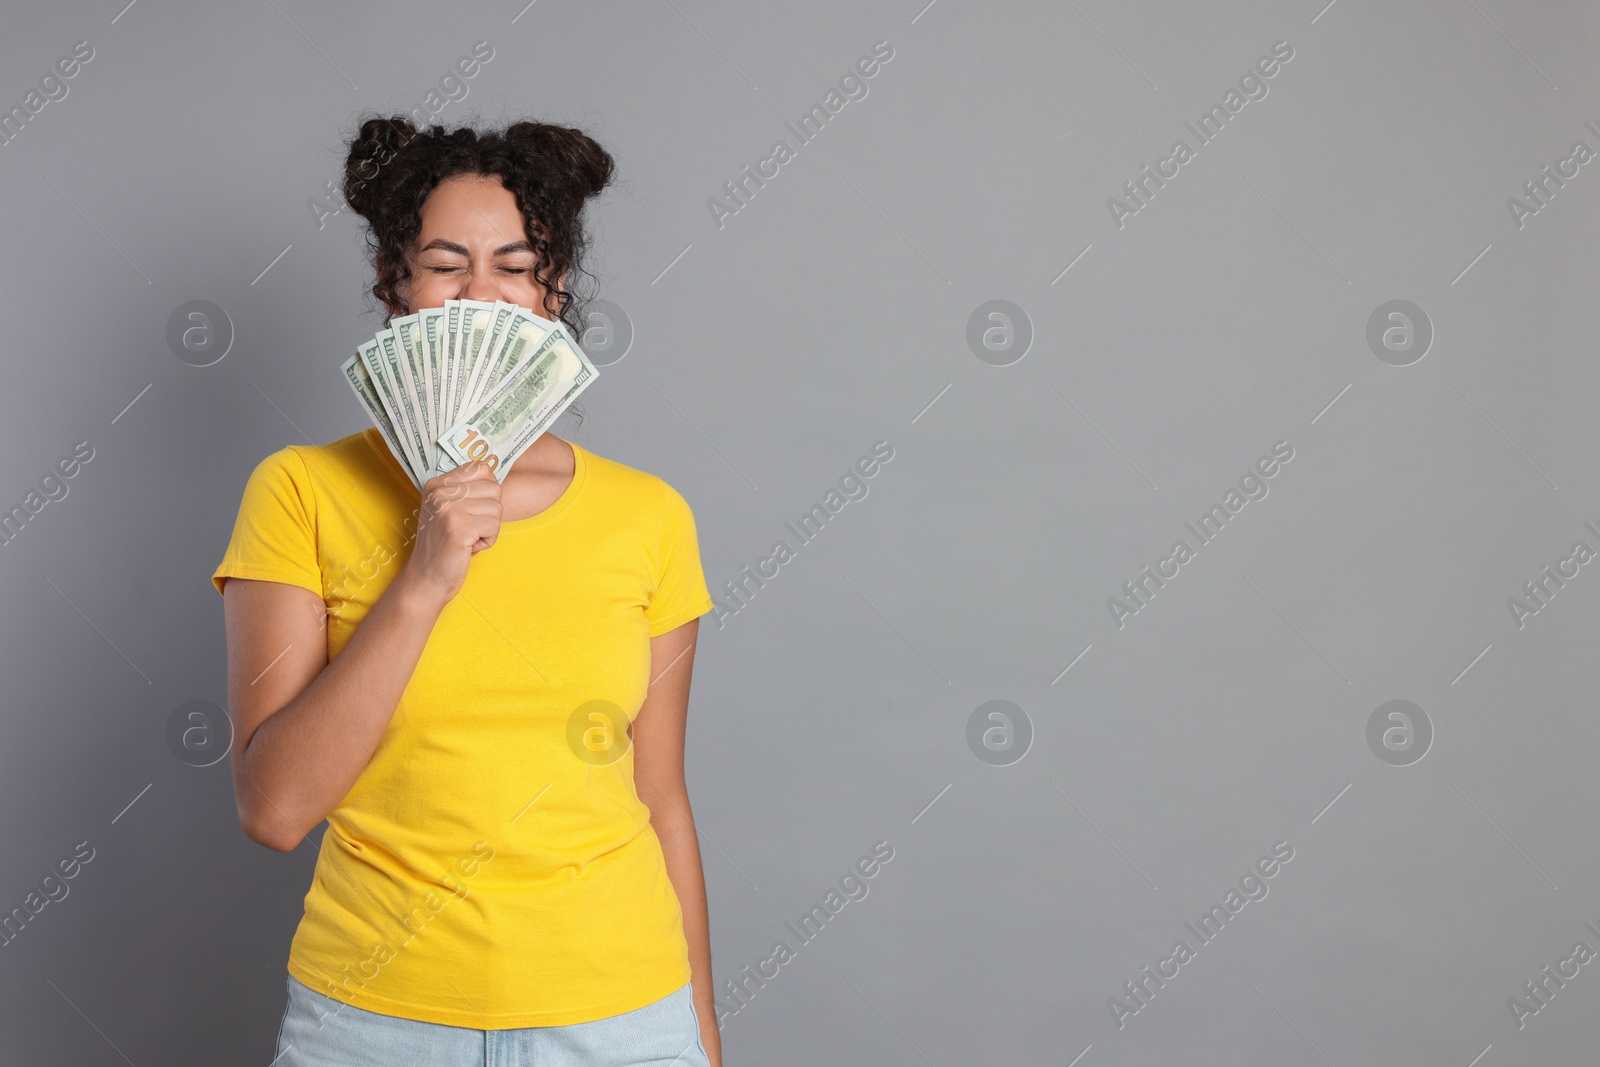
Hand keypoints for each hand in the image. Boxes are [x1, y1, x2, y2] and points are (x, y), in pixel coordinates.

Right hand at [398, 461, 502, 607]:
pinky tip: (469, 547)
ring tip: (468, 538)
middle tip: (470, 528)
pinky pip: (494, 526)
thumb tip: (495, 476)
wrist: (427, 578)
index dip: (487, 492)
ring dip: (489, 528)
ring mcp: (448, 508)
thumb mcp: (449, 510)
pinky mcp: (458, 527)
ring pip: (497, 508)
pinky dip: (488, 540)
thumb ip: (467, 491)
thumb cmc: (445, 545)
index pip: (481, 468)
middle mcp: (440, 492)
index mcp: (437, 484)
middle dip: (490, 513)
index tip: (472, 510)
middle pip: (494, 488)